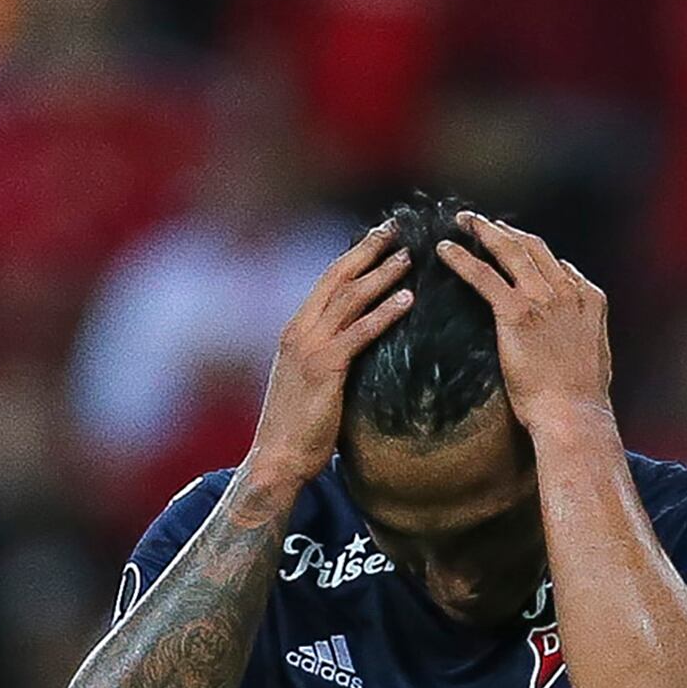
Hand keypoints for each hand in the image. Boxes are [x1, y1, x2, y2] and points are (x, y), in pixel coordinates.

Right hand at [244, 223, 411, 492]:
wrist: (277, 459)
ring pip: (350, 298)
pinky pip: (360, 333)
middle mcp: (300, 331)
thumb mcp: (312, 383)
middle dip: (368, 250)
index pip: (327, 281)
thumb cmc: (298, 429)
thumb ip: (331, 359)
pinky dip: (385, 313)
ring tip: (410, 257)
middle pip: (338, 278)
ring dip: (382, 274)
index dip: (354, 256)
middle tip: (396, 228)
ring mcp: (310, 348)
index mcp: (296, 331)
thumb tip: (361, 351)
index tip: (379, 237)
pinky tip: (408, 299)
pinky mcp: (324, 368)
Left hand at [437, 212, 615, 445]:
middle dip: (505, 231)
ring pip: (509, 251)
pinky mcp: (516, 312)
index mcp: (589, 299)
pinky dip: (462, 259)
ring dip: (483, 231)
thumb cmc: (581, 398)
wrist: (573, 414)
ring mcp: (542, 299)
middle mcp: (567, 291)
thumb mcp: (595, 354)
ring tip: (462, 222)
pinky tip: (445, 250)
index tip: (512, 244)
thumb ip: (585, 329)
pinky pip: (484, 276)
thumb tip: (578, 324)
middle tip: (482, 223)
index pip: (557, 263)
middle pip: (533, 247)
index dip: (531, 250)